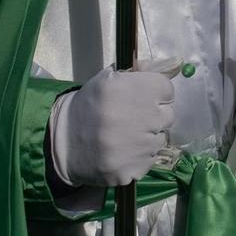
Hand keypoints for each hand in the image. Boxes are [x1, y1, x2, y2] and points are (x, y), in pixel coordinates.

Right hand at [49, 59, 177, 187]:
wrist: (63, 143)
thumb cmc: (89, 106)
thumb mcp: (108, 79)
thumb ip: (140, 71)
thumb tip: (173, 66)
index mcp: (130, 89)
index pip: (167, 89)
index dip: (156, 93)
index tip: (143, 98)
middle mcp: (138, 117)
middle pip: (168, 115)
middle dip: (153, 115)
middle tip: (132, 118)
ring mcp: (137, 147)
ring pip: (160, 139)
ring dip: (147, 137)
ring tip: (124, 136)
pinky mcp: (134, 169)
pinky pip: (150, 159)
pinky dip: (139, 156)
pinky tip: (121, 152)